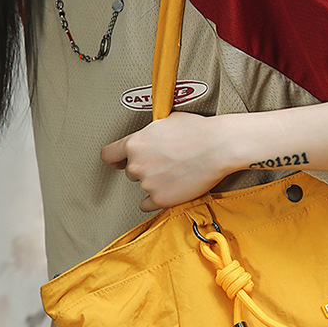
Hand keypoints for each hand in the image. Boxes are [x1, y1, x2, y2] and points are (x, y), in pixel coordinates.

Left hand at [100, 113, 234, 211]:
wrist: (218, 147)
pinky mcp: (160, 199)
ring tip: (176, 173)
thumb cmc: (197, 130)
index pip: (109, 155)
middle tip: (166, 163)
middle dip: (145, 169)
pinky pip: (147, 205)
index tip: (120, 162)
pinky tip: (170, 190)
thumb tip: (150, 136)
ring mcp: (147, 184)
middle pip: (131, 172)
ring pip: (143, 186)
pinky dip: (157, 199)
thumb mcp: (166, 121)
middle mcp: (136, 164)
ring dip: (155, 183)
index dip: (115, 159)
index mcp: (134, 143)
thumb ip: (150, 133)